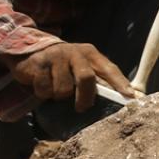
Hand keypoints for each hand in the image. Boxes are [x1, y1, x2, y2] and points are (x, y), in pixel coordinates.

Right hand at [9, 43, 137, 111]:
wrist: (28, 51)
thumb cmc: (62, 65)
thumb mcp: (81, 66)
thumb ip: (97, 79)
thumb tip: (119, 96)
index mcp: (89, 53)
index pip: (108, 68)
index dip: (120, 82)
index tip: (129, 96)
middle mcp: (74, 52)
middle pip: (86, 78)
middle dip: (85, 97)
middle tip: (81, 107)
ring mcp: (56, 57)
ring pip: (64, 88)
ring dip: (59, 95)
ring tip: (55, 89)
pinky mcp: (39, 64)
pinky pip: (45, 89)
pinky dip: (43, 93)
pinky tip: (42, 86)